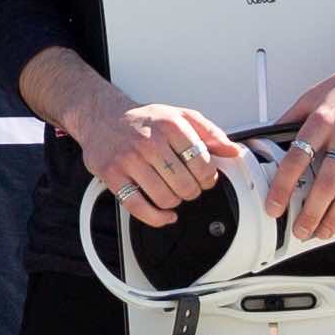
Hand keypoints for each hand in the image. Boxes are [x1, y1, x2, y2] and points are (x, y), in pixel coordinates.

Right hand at [76, 94, 243, 217]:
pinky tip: (164, 214)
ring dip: (175, 202)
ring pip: (165, 198)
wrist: (102, 117)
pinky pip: (138, 208)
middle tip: (188, 186)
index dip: (208, 177)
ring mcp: (129, 159)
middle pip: (185, 184)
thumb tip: (233, 151)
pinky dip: (156, 218)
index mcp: (170, 125)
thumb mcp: (180, 116)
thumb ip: (209, 133)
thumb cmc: (143, 120)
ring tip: (173, 192)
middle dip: (192, 191)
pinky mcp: (112, 175)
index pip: (202, 163)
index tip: (204, 177)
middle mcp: (149, 142)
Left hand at [271, 46, 334, 240]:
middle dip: (310, 213)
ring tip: (323, 231)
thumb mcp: (316, 93)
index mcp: (324, 119)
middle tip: (299, 229)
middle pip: (326, 183)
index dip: (282, 187)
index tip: (274, 206)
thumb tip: (266, 136)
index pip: (296, 159)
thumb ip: (292, 117)